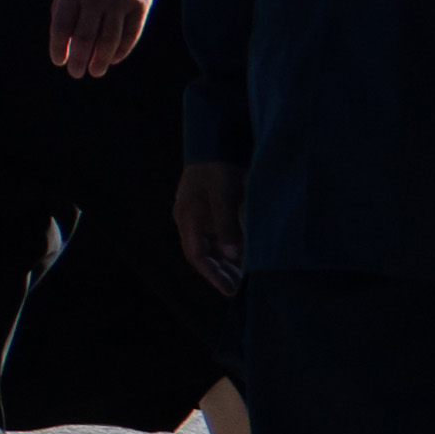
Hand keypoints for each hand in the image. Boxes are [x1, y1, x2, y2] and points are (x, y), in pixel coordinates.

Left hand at [45, 0, 159, 75]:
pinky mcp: (141, 4)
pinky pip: (131, 34)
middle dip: (78, 59)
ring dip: (100, 60)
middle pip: (85, 37)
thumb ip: (63, 5)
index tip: (58, 61)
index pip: (62, 25)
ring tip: (95, 71)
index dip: (58, 47)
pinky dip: (121, 50)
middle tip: (75, 73)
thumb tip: (60, 38)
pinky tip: (114, 59)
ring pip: (109, 40)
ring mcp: (121, 0)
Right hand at [172, 162, 240, 293]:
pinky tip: (246, 260)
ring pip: (213, 249)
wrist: (216, 142)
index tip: (229, 291)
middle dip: (221, 274)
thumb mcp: (224, 195)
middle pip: (204, 256)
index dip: (213, 275)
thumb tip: (230, 256)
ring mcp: (202, 217)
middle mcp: (192, 221)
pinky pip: (220, 239)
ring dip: (227, 265)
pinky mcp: (213, 213)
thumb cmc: (218, 167)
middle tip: (240, 291)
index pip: (197, 255)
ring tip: (245, 280)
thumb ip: (227, 225)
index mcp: (188, 217)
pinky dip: (232, 252)